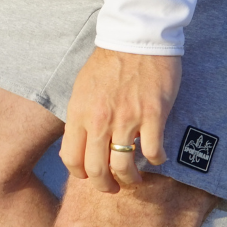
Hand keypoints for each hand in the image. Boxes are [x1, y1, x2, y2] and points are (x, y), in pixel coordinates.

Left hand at [60, 48, 181, 192]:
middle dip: (105, 186)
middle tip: (113, 187)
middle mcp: (99, 120)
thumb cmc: (108, 63)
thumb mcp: (82, 89)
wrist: (135, 39)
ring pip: (123, 167)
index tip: (90, 176)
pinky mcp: (152, 115)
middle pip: (96, 170)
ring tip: (134, 179)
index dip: (80, 174)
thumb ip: (81, 116)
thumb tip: (82, 141)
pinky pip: (152, 151)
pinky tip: (156, 157)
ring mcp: (126, 119)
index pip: (71, 158)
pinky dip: (155, 160)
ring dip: (130, 179)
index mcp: (79, 113)